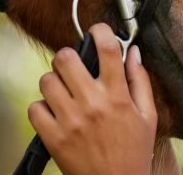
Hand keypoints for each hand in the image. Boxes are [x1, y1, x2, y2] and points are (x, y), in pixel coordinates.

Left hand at [29, 23, 156, 174]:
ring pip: (46, 80)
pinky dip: (41, 108)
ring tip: (63, 93)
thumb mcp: (148, 116)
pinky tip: (54, 114)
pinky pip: (34, 108)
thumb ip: (140, 81)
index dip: (100, 31)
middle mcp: (92, 104)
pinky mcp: (53, 138)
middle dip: (69, 58)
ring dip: (54, 82)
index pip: (107, 48)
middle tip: (74, 69)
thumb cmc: (134, 151)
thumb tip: (133, 52)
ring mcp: (70, 121)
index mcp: (118, 96)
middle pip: (65, 58)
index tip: (98, 32)